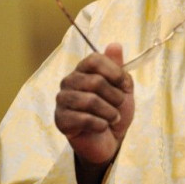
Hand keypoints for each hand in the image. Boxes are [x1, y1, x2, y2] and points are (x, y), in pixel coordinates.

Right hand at [55, 43, 134, 165]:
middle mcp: (70, 81)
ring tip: (113, 118)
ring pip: (90, 101)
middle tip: (119, 106)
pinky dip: (100, 124)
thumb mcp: (124, 87)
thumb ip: (119, 67)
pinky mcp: (60, 120)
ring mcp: (63, 100)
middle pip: (95, 81)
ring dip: (109, 112)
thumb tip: (115, 45)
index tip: (123, 83)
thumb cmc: (115, 109)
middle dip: (115, 96)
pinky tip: (102, 126)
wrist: (110, 139)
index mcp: (84, 69)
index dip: (113, 71)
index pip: (94, 59)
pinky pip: (83, 119)